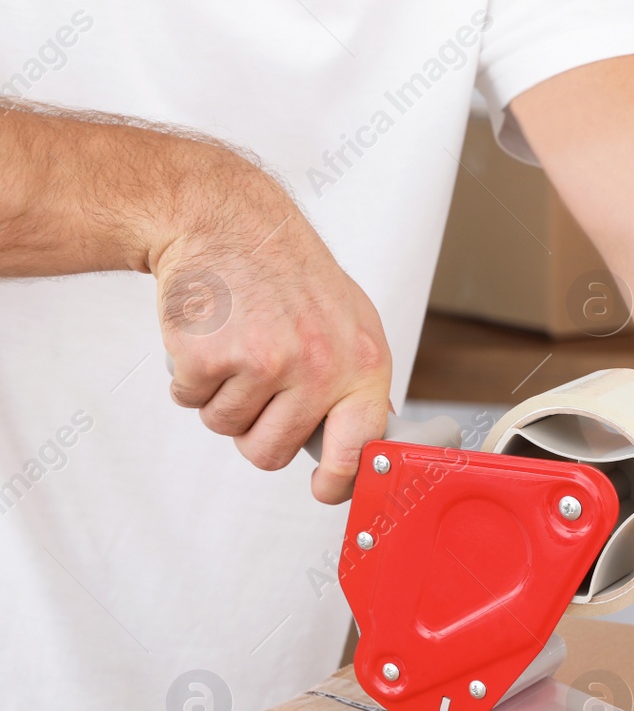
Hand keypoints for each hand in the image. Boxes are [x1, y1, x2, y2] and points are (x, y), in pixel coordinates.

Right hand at [153, 150, 390, 502]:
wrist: (228, 220)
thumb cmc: (288, 274)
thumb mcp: (350, 322)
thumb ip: (358, 383)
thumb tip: (368, 442)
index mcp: (362, 364)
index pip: (359, 447)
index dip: (338, 481)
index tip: (324, 489)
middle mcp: (319, 367)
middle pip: (270, 451)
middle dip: (253, 431)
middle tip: (254, 387)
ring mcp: (265, 362)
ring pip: (226, 428)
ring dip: (220, 398)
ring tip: (235, 348)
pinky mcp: (210, 355)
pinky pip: (189, 401)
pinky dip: (189, 377)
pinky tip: (209, 337)